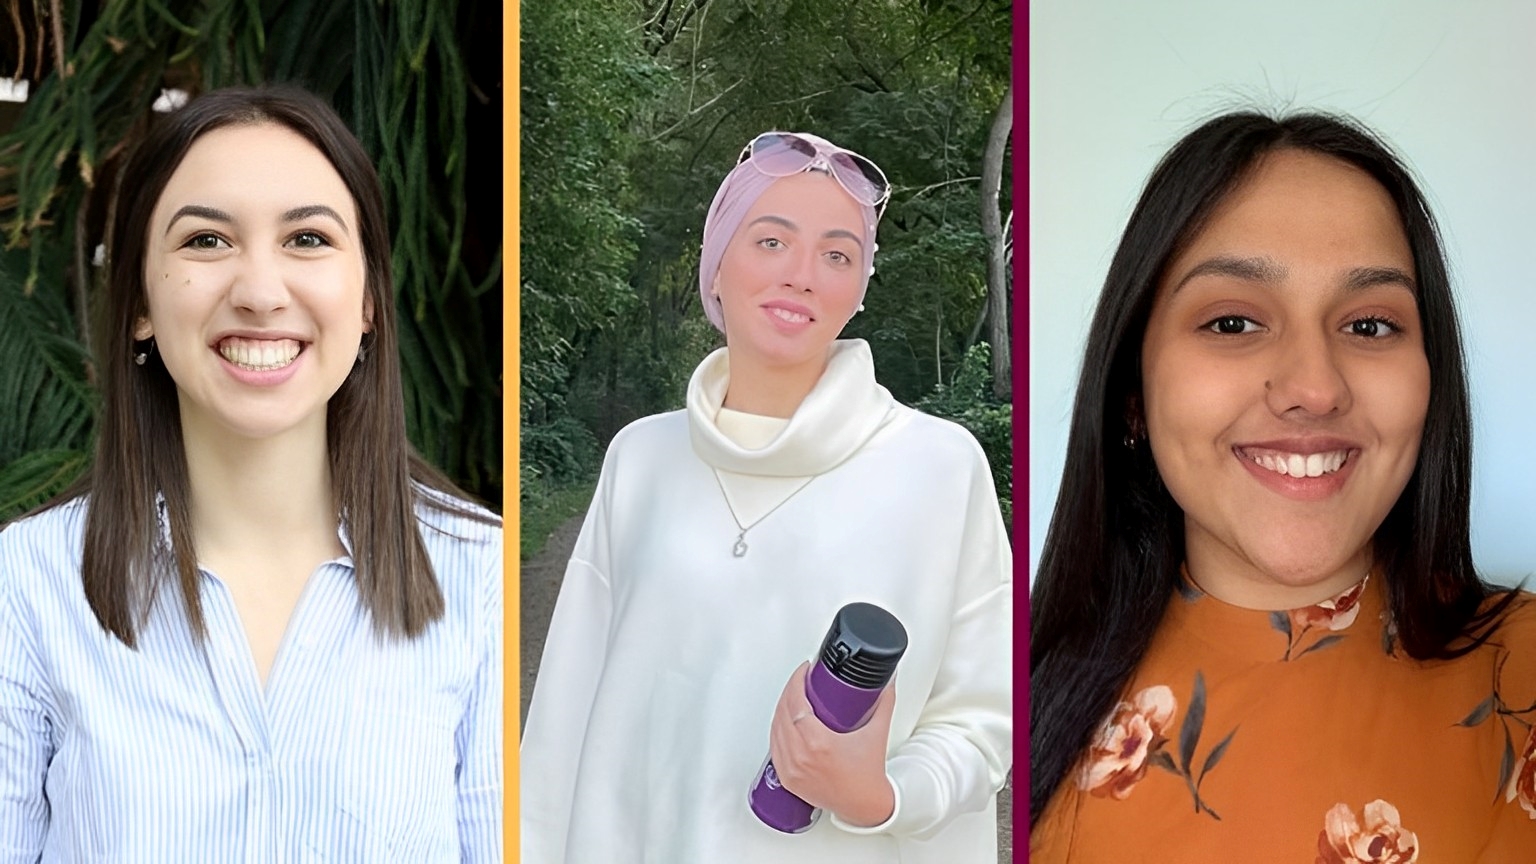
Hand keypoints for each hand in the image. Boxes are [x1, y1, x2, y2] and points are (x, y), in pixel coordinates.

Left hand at [767, 661, 896, 826]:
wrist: (865, 805)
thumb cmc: (868, 776)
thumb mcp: (876, 732)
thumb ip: (883, 703)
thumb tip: (887, 683)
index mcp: (818, 743)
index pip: (795, 702)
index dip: (796, 682)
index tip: (804, 671)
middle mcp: (800, 757)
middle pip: (782, 712)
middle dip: (789, 691)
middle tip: (800, 681)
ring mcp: (791, 769)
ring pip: (774, 729)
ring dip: (781, 709)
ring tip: (793, 697)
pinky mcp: (787, 779)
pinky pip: (774, 748)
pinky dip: (777, 732)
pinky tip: (784, 722)